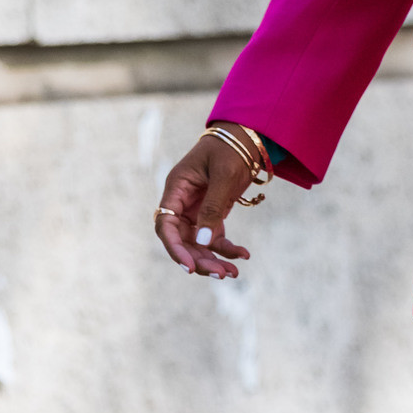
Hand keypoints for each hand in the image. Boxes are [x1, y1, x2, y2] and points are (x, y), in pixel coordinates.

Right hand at [154, 134, 253, 279]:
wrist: (245, 137)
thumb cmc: (231, 149)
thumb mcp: (224, 177)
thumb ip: (212, 208)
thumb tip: (202, 242)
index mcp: (176, 189)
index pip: (166, 225)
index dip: (175, 248)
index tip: (190, 267)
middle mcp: (182, 202)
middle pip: (183, 240)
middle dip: (200, 259)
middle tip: (221, 275)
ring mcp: (196, 209)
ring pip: (198, 243)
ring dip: (213, 260)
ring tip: (233, 274)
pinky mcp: (211, 214)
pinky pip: (214, 237)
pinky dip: (227, 249)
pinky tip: (244, 255)